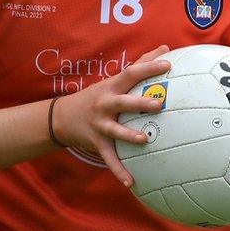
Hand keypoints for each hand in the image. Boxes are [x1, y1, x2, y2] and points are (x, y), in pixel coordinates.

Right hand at [52, 45, 170, 186]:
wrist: (62, 116)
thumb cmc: (98, 95)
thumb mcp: (115, 78)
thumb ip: (140, 63)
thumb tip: (165, 48)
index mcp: (112, 87)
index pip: (132, 73)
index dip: (149, 68)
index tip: (167, 64)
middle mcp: (105, 104)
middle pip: (123, 102)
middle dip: (139, 103)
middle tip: (158, 104)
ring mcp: (100, 124)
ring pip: (115, 131)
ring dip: (128, 135)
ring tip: (144, 140)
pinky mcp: (97, 143)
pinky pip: (109, 158)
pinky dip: (119, 171)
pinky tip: (131, 182)